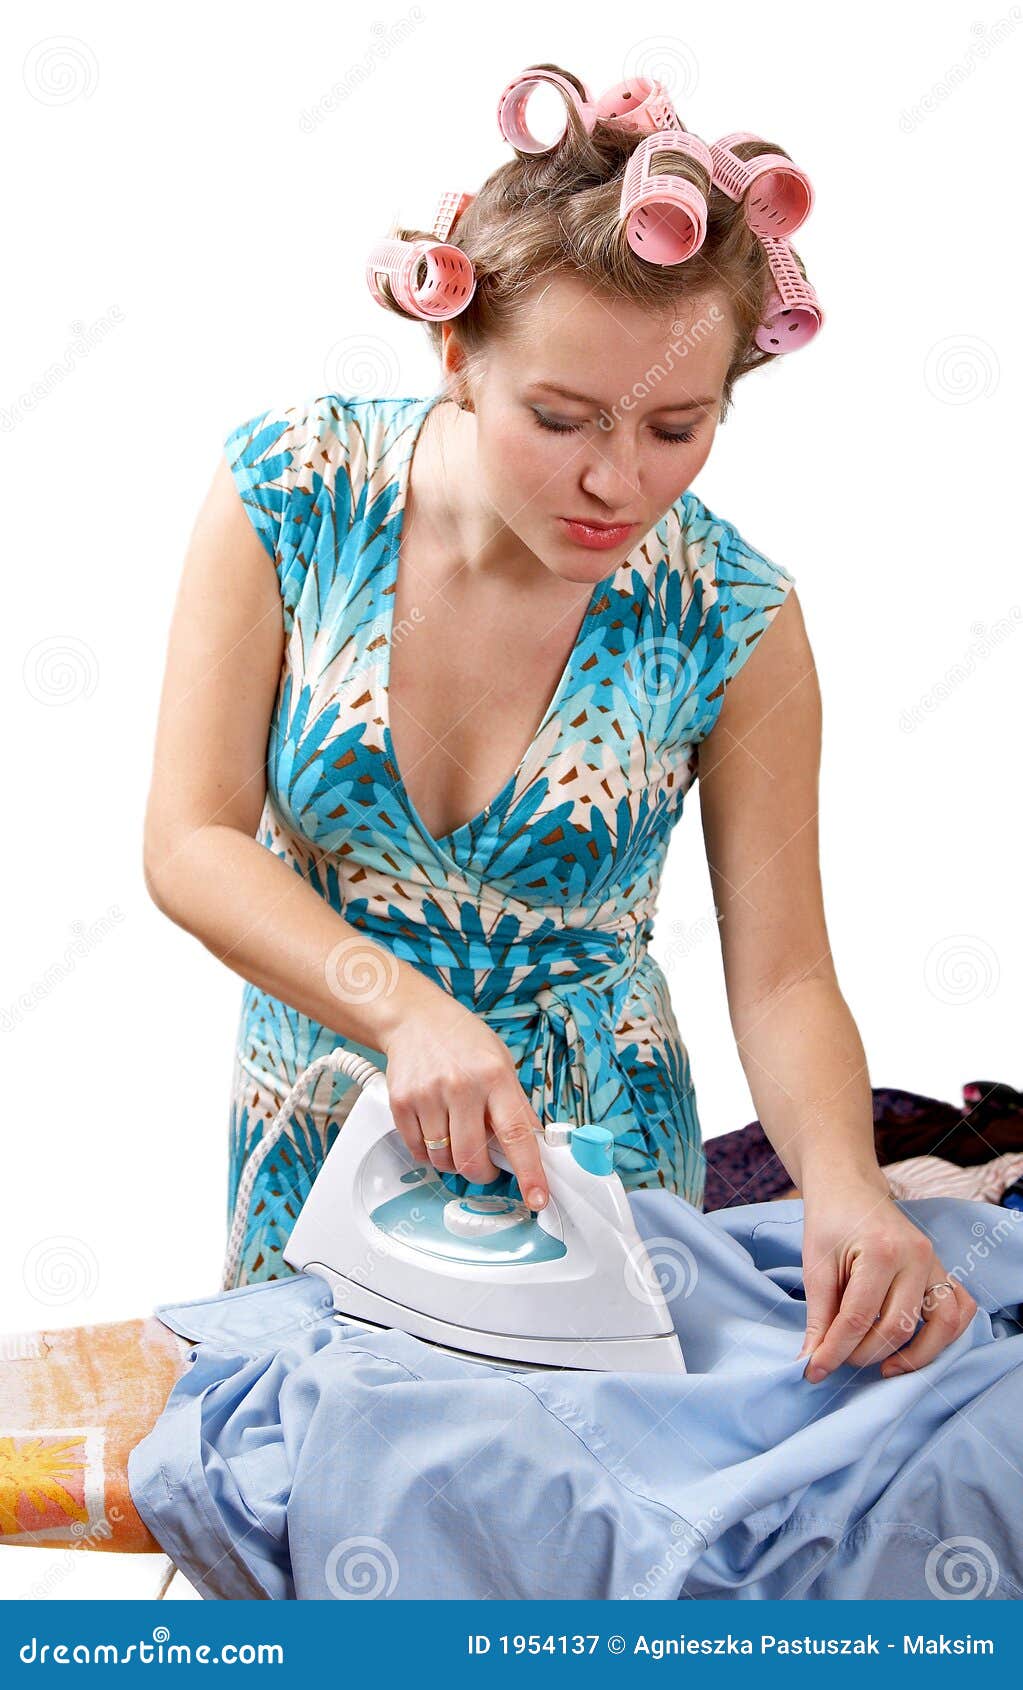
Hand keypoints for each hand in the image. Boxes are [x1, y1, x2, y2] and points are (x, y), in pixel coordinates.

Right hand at [379, 985, 548, 1209]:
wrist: (416, 1019)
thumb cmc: (464, 1042)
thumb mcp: (502, 1065)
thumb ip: (516, 1107)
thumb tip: (534, 1148)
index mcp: (495, 1077)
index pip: (517, 1134)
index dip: (530, 1172)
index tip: (537, 1199)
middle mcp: (461, 1086)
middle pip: (472, 1159)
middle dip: (482, 1173)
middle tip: (486, 1166)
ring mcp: (428, 1096)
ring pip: (443, 1160)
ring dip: (453, 1162)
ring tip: (457, 1137)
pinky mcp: (401, 1103)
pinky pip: (418, 1151)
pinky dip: (429, 1153)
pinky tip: (436, 1131)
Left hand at [796, 1173, 977, 1382]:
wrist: (848, 1189)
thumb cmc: (829, 1222)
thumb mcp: (815, 1265)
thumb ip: (819, 1316)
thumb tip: (813, 1362)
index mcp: (881, 1251)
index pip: (859, 1318)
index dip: (835, 1350)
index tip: (814, 1370)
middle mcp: (916, 1256)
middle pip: (898, 1327)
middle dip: (865, 1354)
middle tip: (839, 1361)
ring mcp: (934, 1262)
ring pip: (941, 1326)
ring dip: (913, 1356)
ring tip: (883, 1368)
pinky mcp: (941, 1269)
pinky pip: (959, 1309)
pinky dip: (945, 1336)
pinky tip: (915, 1348)